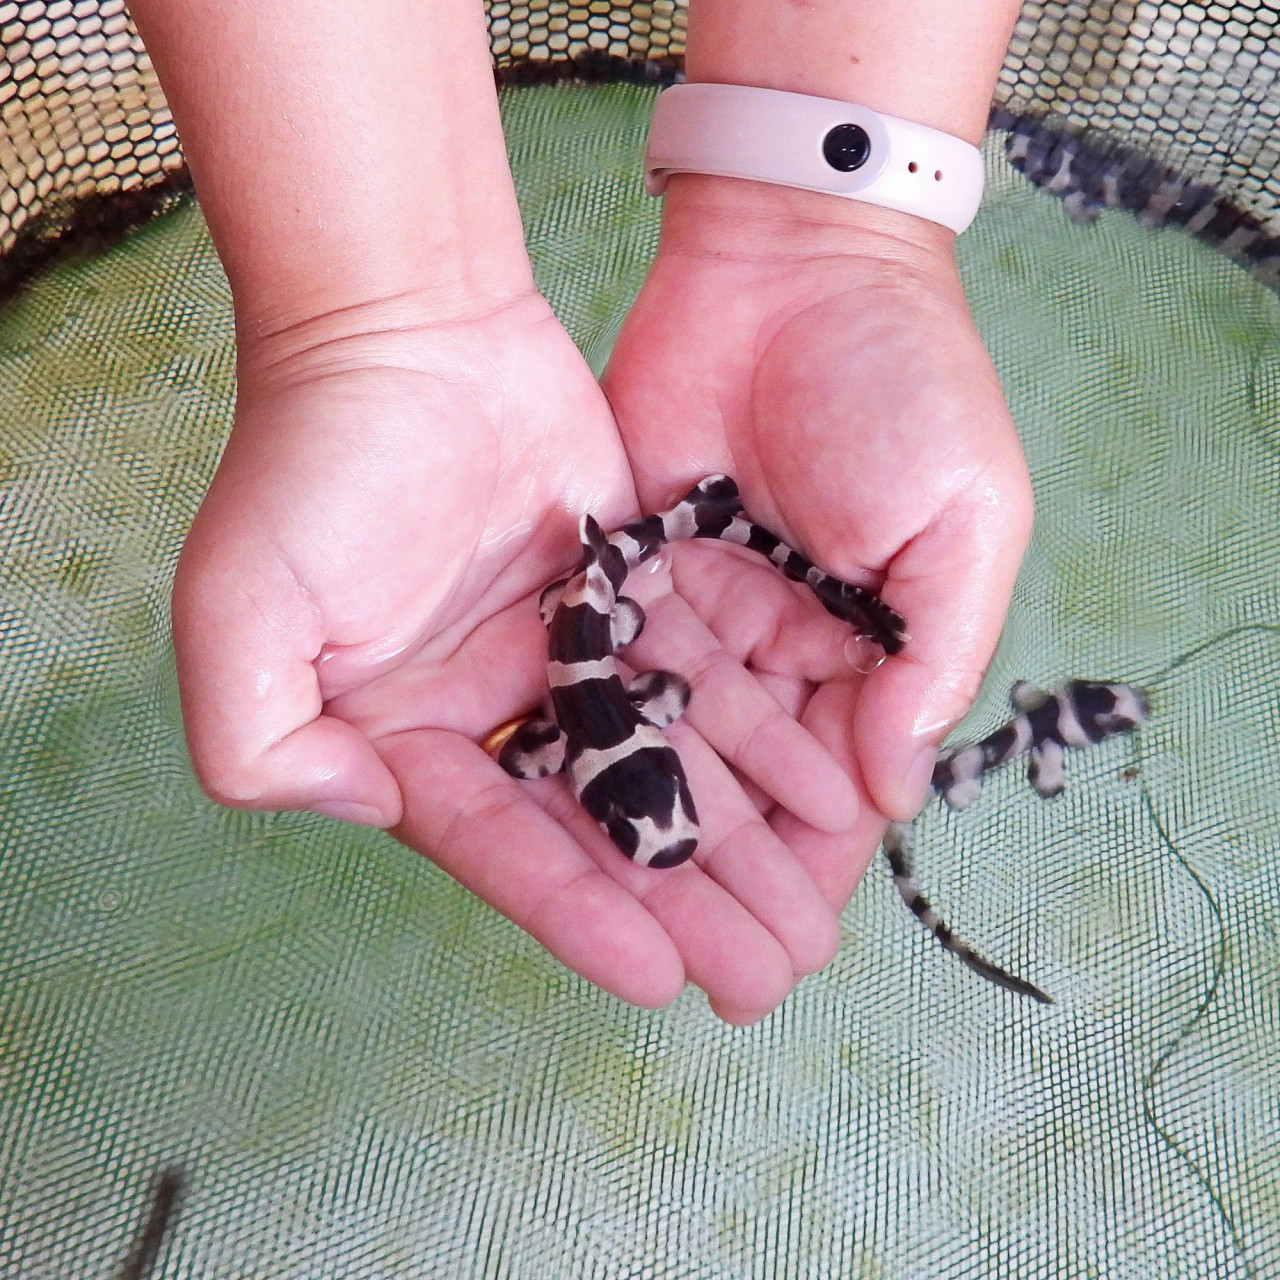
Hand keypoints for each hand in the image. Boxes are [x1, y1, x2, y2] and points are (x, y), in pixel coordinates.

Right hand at [174, 290, 854, 1020]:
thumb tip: (368, 806)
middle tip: (762, 979)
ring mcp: (561, 656)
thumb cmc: (313, 463)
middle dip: (676, 907)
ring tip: (807, 918)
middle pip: (596, 826)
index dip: (575, 912)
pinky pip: (695, 679)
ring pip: (661, 765)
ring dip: (731, 841)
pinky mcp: (623, 600)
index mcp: (404, 736)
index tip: (657, 975)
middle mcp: (488, 712)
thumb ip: (261, 737)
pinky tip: (814, 793)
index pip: (500, 843)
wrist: (404, 324)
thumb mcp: (239, 611)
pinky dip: (750, 734)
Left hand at [604, 180, 1033, 916]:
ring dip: (656, 834)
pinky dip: (593, 739)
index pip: (838, 783)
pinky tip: (573, 821)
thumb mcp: (966, 520)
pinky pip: (606, 665)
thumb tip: (893, 791)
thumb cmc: (904, 385)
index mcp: (864, 643)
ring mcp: (692, 607)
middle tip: (710, 981)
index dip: (815, 871)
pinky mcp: (620, 563)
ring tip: (633, 931)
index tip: (789, 958)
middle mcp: (773, 642)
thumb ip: (932, 654)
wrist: (792, 262)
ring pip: (668, 741)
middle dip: (728, 879)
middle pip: (744, 783)